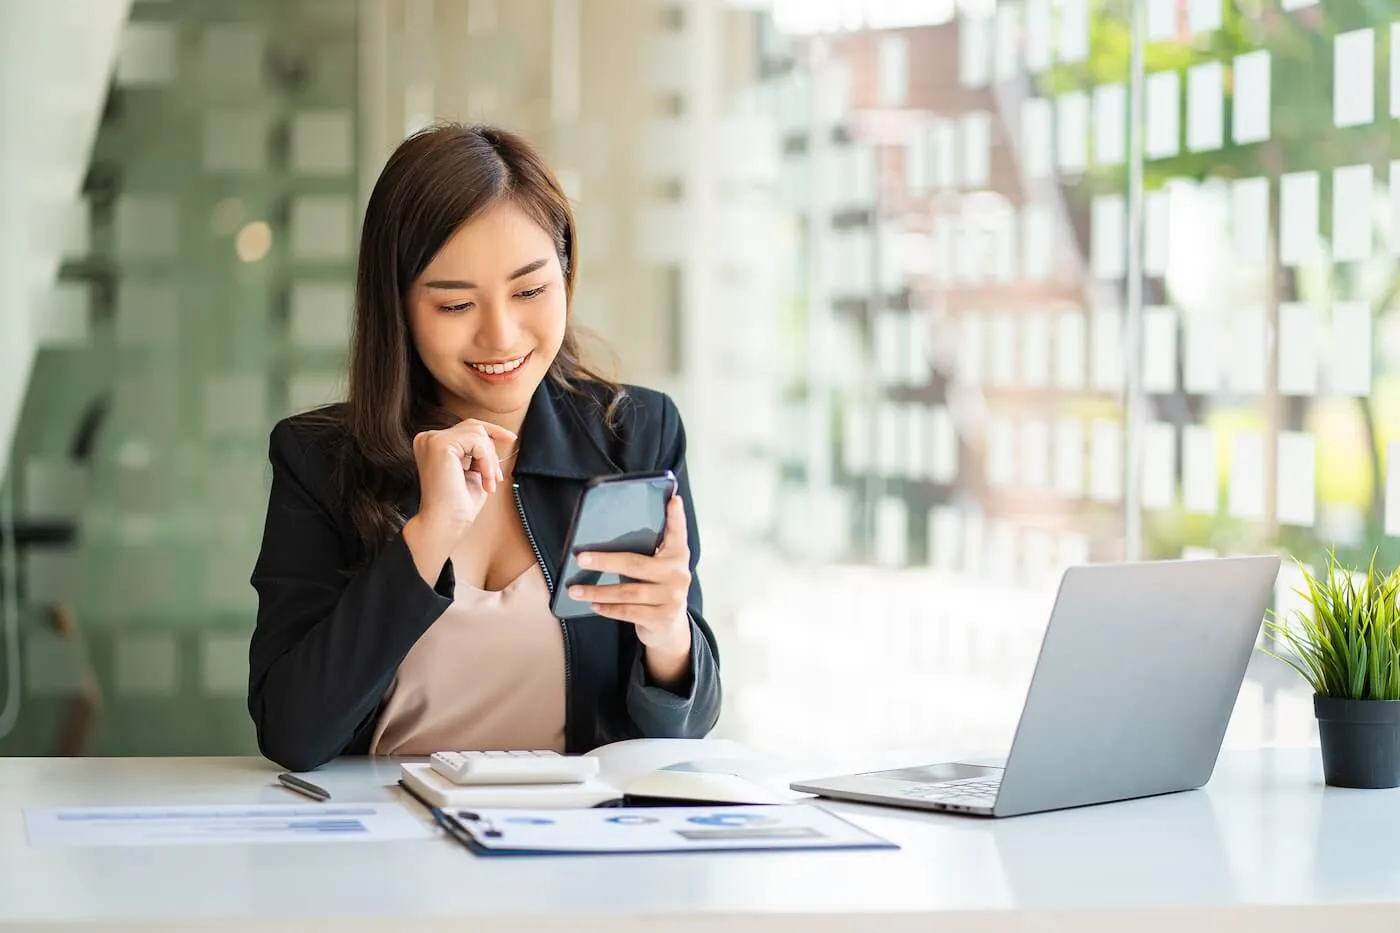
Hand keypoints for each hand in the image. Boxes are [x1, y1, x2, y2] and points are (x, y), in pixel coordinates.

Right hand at [411, 419, 516, 534]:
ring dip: (490, 461)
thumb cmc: (459, 504)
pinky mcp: (439, 444)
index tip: (511, 438)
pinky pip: (477, 442)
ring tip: (490, 483)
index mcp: (432, 443)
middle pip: (474, 427)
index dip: (492, 431)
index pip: (467, 427)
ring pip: (478, 434)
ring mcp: (431, 439)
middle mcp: (428, 438)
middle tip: (498, 477)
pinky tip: (486, 481)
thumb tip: (497, 436)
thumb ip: (479, 451)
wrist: (446, 523)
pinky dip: (487, 462)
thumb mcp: (473, 470)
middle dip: (492, 451)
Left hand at [567, 494, 692, 668]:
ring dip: (597, 591)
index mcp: (678, 555)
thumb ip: (648, 551)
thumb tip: (608, 536)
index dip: (676, 516)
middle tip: (580, 558)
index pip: (678, 532)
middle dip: (604, 561)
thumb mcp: (659, 568)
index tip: (672, 500)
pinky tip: (593, 605)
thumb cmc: (657, 589)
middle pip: (636, 564)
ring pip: (627, 592)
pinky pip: (628, 612)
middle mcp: (678, 574)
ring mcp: (673, 597)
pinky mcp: (663, 617)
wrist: (671, 628)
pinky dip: (608, 609)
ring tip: (575, 590)